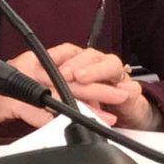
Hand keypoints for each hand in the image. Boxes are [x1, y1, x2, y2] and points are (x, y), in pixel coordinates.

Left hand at [22, 43, 156, 129]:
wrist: (120, 112)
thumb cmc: (87, 100)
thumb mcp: (63, 98)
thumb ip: (50, 96)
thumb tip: (31, 95)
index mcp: (79, 62)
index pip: (68, 51)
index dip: (58, 55)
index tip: (46, 60)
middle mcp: (97, 64)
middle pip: (89, 56)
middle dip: (77, 64)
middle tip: (68, 74)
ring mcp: (116, 76)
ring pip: (110, 65)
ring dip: (98, 72)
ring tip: (84, 78)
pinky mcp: (132, 91)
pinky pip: (132, 88)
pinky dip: (127, 89)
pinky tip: (123, 92)